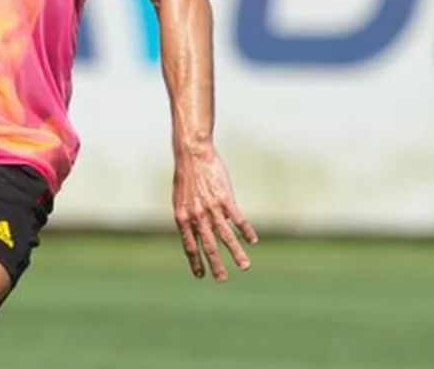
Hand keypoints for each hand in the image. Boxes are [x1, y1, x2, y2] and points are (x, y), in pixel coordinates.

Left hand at [172, 143, 257, 282]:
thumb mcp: (180, 199)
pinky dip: (246, 231)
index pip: (189, 246)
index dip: (195, 262)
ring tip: (244, 267)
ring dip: (236, 253)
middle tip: (221, 280)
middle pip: (208, 246)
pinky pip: (238, 219)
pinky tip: (253, 241)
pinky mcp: (225, 198)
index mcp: (182, 217)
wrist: (192, 154)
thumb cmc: (186, 177)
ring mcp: (211, 208)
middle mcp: (196, 216)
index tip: (200, 276)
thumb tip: (198, 233)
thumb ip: (189, 217)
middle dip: (215, 265)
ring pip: (226, 236)